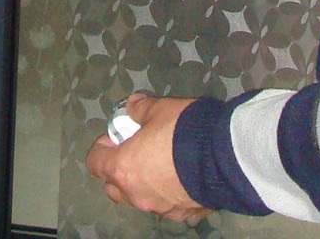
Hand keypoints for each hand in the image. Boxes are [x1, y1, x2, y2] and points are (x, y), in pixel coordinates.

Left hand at [85, 93, 210, 222]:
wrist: (224, 157)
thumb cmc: (182, 131)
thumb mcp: (159, 109)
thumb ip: (141, 109)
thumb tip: (132, 106)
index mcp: (123, 169)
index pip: (95, 162)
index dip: (102, 148)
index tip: (115, 137)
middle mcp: (137, 194)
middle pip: (114, 188)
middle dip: (118, 171)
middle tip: (135, 153)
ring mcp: (160, 207)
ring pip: (140, 199)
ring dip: (143, 184)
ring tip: (161, 165)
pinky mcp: (184, 213)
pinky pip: (168, 204)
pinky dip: (169, 193)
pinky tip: (183, 178)